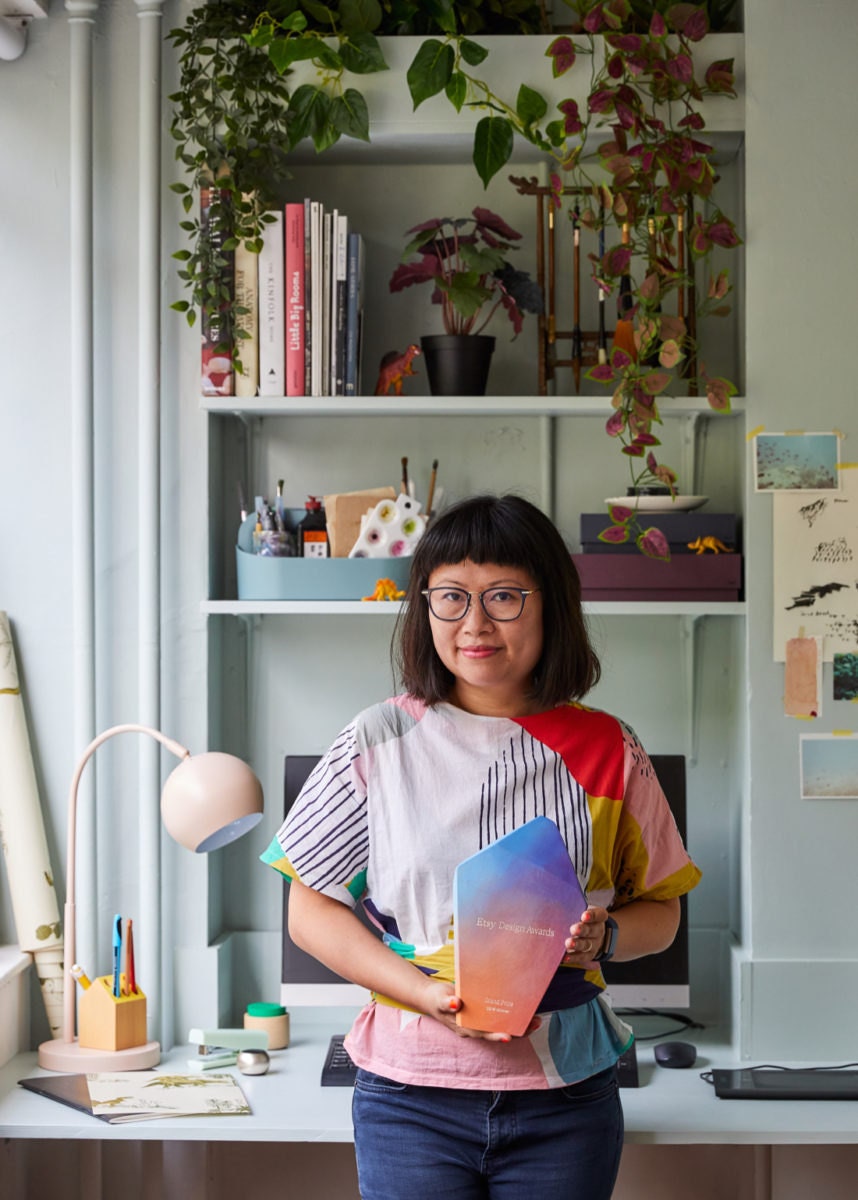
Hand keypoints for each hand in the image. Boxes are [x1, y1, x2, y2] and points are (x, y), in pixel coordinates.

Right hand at [419, 979, 539, 1041]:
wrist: (432, 997)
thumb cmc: (436, 999)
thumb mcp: (439, 999)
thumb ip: (447, 1003)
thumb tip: (456, 1004)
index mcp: (466, 1028)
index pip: (484, 1034)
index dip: (497, 1036)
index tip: (509, 1036)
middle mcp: (475, 1028)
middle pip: (499, 1032)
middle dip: (517, 1030)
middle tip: (535, 1023)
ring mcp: (480, 1023)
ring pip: (502, 1026)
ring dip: (519, 1024)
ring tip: (536, 1018)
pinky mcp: (483, 1014)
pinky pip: (500, 1018)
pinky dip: (512, 1015)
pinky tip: (523, 1008)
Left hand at [563, 905, 609, 965]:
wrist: (591, 934)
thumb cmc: (579, 917)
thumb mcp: (579, 910)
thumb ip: (571, 908)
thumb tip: (553, 906)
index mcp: (598, 917)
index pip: (599, 915)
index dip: (592, 915)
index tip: (584, 916)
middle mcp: (598, 930)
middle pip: (592, 930)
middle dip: (582, 930)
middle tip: (573, 929)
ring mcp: (594, 944)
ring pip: (587, 944)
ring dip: (577, 944)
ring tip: (568, 943)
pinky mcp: (589, 955)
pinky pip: (582, 957)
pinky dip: (573, 957)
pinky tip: (565, 957)